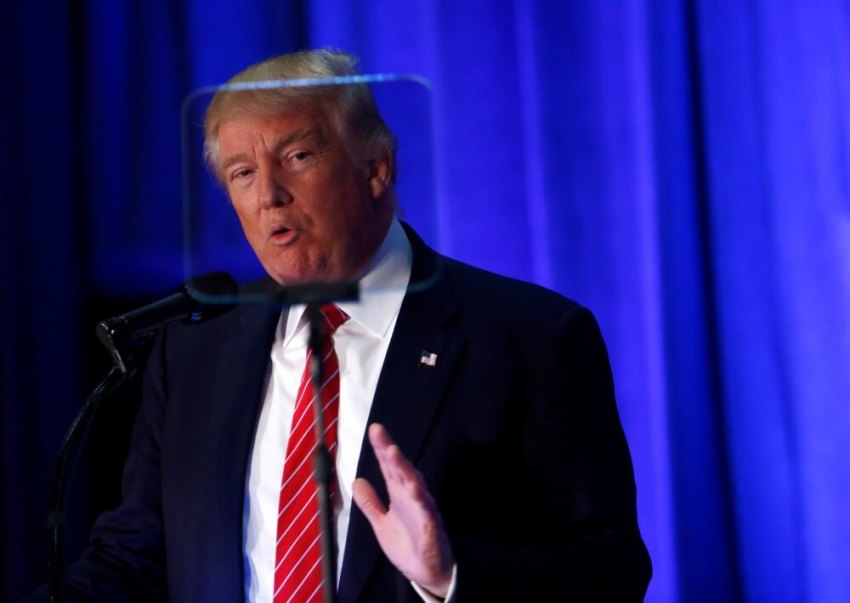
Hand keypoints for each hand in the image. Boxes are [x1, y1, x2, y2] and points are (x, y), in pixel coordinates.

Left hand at [352, 423, 453, 597]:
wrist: (428, 573)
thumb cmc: (407, 544)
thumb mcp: (381, 524)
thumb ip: (370, 503)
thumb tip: (356, 481)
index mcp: (400, 494)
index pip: (389, 468)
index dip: (381, 449)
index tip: (374, 430)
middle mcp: (412, 496)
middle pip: (401, 469)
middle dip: (389, 450)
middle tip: (378, 431)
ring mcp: (423, 509)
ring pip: (414, 484)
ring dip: (404, 468)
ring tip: (392, 452)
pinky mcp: (431, 527)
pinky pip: (426, 511)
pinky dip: (420, 498)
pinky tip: (414, 488)